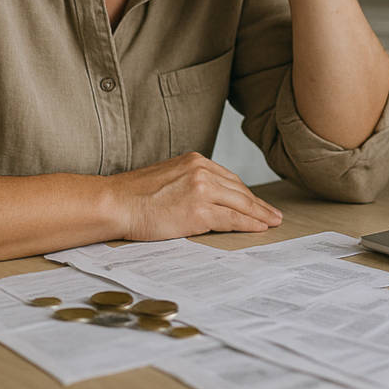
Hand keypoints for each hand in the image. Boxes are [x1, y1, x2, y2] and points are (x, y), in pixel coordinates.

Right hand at [107, 153, 282, 240]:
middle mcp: (202, 170)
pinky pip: (231, 219)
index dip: (245, 194)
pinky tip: (258, 228)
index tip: (257, 203)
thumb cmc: (135, 195)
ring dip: (259, 215)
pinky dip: (248, 224)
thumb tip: (209, 197)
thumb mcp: (169, 177)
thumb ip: (191, 182)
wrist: (115, 202)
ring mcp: (202, 190)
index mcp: (196, 160)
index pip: (229, 179)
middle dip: (258, 204)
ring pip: (240, 204)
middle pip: (239, 190)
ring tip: (272, 222)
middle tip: (274, 214)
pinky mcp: (199, 211)